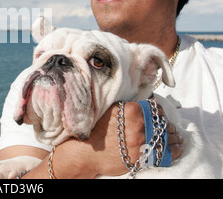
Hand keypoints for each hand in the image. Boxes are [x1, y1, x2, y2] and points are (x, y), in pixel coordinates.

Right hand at [21, 101, 183, 178]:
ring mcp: (142, 142)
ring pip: (167, 136)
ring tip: (175, 135)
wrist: (85, 152)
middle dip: (166, 123)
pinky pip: (167, 153)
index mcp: (133, 111)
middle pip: (163, 122)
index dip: (158, 111)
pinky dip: (175, 149)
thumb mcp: (110, 111)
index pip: (155, 108)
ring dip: (173, 135)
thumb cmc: (95, 130)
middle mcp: (140, 126)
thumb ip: (127, 106)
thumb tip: (141, 103)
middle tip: (167, 125)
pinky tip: (176, 146)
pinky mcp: (142, 157)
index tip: (158, 114)